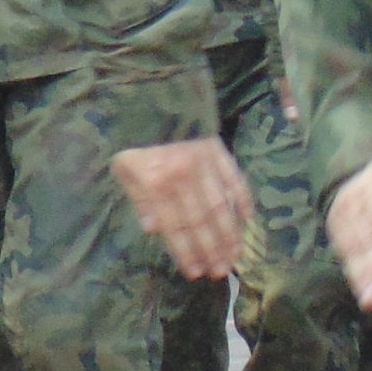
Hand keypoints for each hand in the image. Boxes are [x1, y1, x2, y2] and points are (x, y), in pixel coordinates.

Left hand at [112, 138, 253, 280]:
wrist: (152, 97)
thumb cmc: (134, 139)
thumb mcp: (124, 168)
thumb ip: (139, 199)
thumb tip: (153, 229)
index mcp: (156, 183)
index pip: (174, 226)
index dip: (186, 252)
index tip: (195, 273)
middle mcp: (183, 177)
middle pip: (201, 221)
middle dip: (211, 250)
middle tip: (221, 271)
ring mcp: (204, 163)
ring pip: (221, 205)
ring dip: (229, 234)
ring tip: (235, 255)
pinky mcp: (219, 149)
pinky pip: (235, 179)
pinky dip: (243, 199)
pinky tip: (247, 219)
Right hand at [324, 152, 371, 311]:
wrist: (341, 141)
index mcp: (371, 190)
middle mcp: (353, 206)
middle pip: (366, 243)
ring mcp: (340, 216)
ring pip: (352, 250)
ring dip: (362, 277)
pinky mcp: (334, 223)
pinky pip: (343, 249)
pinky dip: (352, 270)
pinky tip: (362, 289)